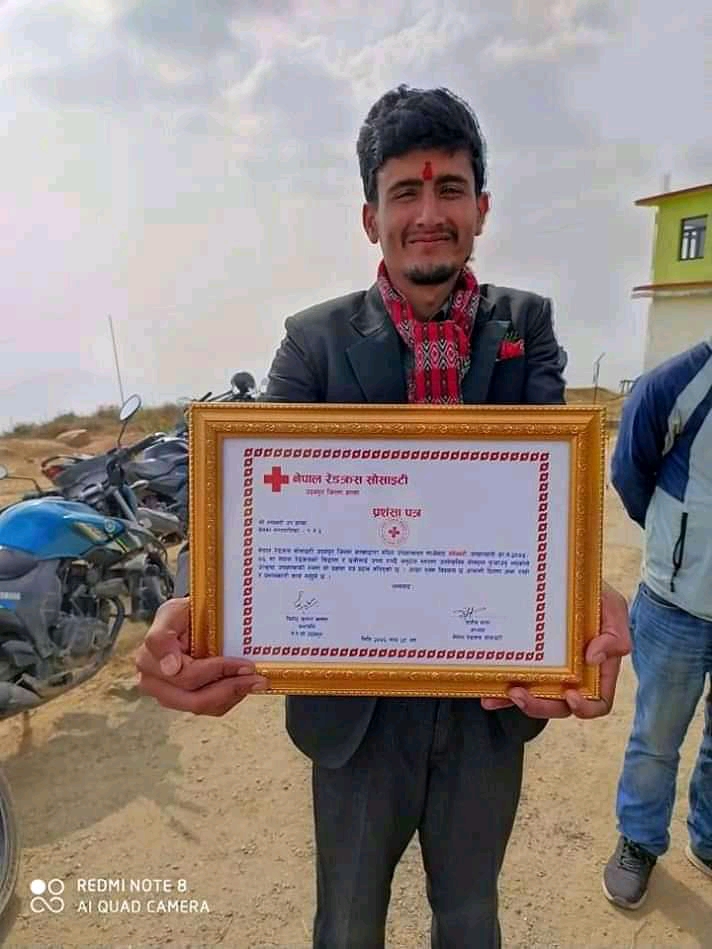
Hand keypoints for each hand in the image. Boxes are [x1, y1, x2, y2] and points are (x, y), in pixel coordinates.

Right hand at [135, 597, 268, 715]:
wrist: (187, 626)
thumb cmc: (182, 618)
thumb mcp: (174, 611)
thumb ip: (164, 635)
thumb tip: (171, 668)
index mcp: (149, 652)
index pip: (179, 667)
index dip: (208, 668)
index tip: (241, 666)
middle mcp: (151, 679)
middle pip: (191, 694)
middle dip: (227, 685)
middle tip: (255, 674)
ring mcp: (166, 695)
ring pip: (202, 704)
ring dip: (232, 693)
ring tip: (255, 681)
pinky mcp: (183, 704)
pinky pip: (210, 708)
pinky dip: (230, 698)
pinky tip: (243, 685)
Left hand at [481, 581, 630, 719]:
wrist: (562, 575)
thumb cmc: (591, 592)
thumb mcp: (611, 606)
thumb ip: (615, 633)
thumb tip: (594, 658)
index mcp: (598, 668)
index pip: (598, 701)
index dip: (586, 707)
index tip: (570, 696)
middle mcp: (573, 675)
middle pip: (561, 706)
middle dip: (541, 706)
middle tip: (520, 694)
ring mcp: (548, 671)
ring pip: (535, 699)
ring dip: (518, 702)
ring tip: (502, 692)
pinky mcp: (526, 664)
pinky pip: (513, 684)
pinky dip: (500, 693)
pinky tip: (487, 694)